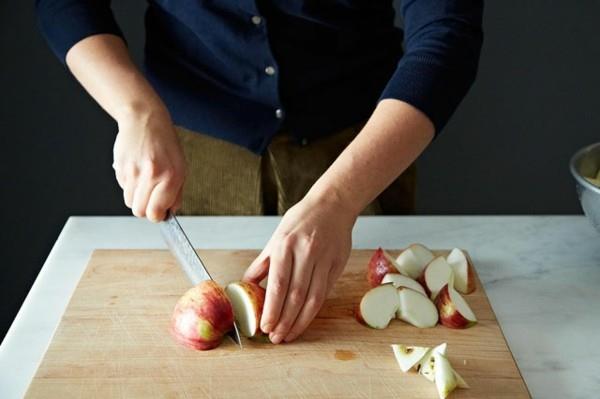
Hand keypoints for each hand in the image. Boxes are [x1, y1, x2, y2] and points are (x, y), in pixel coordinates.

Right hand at [112, 109, 185, 221]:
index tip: (159, 212)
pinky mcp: (120, 168)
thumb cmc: (165, 143)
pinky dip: (130, 185)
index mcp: (170, 176)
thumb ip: (176, 193)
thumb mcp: (181, 167)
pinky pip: (123, 188)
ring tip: (145, 182)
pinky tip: (137, 171)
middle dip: (146, 209)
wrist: (144, 119)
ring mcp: (133, 171)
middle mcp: (151, 175)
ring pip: (129, 202)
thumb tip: (169, 212)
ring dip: (137, 197)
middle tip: (151, 198)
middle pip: (140, 211)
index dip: (157, 216)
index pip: (155, 212)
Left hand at [242, 193, 356, 343]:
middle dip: (284, 321)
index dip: (271, 309)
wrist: (333, 205)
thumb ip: (262, 264)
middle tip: (275, 337)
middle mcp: (306, 253)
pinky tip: (305, 320)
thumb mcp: (276, 237)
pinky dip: (314, 310)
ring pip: (313, 298)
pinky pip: (325, 292)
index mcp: (286, 245)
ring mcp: (324, 259)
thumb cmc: (302, 219)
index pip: (278, 284)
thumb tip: (245, 285)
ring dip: (300, 321)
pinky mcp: (337, 265)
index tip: (264, 326)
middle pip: (296, 295)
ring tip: (289, 335)